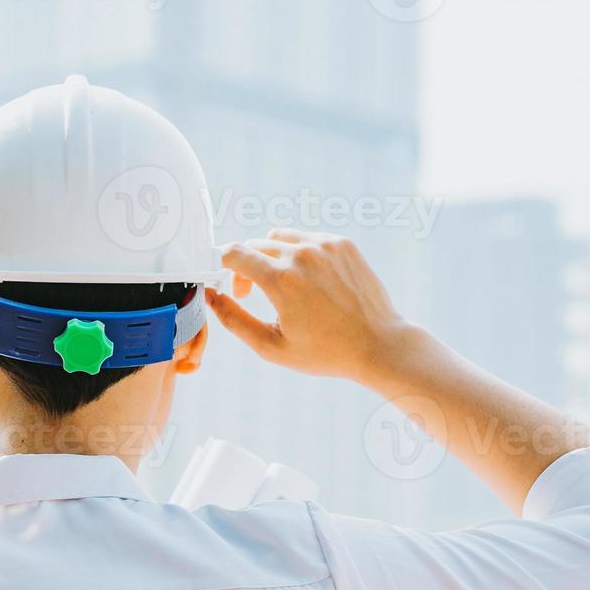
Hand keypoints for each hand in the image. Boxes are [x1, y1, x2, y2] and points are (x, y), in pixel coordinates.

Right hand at [208, 229, 416, 382]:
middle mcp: (302, 255)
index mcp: (281, 280)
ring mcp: (325, 245)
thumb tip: (211, 297)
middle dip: (247, 267)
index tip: (229, 283)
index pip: (234, 253)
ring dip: (272, 256)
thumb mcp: (272, 346)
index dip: (223, 266)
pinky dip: (300, 254)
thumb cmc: (326, 352)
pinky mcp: (342, 244)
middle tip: (254, 293)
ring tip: (282, 284)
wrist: (378, 344)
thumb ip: (234, 320)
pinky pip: (308, 238)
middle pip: (255, 246)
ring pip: (280, 238)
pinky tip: (309, 281)